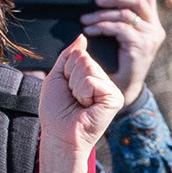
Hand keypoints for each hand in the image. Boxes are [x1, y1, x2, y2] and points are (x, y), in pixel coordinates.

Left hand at [36, 38, 117, 172]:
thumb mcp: (57, 77)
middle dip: (71, 78)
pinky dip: (83, 93)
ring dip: (76, 86)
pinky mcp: (115, 98)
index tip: (67, 89)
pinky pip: (93, 80)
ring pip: (88, 67)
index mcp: (92, 75)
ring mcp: (111, 89)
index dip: (66, 71)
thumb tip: (82, 37)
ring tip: (80, 102)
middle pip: (84, 58)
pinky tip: (86, 106)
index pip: (79, 53)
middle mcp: (104, 80)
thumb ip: (68, 56)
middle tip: (73, 97)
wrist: (59, 135)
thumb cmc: (56, 111)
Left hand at [81, 0, 164, 110]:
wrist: (121, 92)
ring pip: (126, 13)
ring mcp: (150, 38)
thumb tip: (103, 1)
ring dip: (102, 14)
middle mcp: (155, 30)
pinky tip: (90, 30)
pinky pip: (120, 28)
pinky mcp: (141, 46)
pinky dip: (102, 27)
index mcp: (152, 25)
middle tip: (96, 1)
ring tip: (85, 20)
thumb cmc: (117, 65)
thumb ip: (120, 21)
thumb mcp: (121, 39)